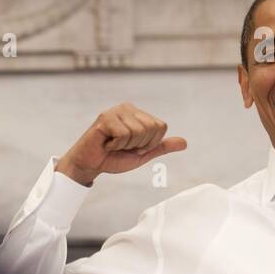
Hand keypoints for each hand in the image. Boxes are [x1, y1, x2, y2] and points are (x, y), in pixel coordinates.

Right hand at [55, 103, 186, 185]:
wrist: (90, 165)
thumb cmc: (113, 158)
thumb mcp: (142, 154)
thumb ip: (161, 147)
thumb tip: (185, 143)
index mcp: (138, 114)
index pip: (161, 127)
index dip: (150, 143)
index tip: (134, 147)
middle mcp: (128, 108)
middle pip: (151, 128)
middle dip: (138, 144)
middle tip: (122, 146)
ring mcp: (116, 111)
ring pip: (138, 131)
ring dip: (125, 146)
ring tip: (112, 144)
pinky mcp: (105, 118)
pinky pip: (124, 134)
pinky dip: (115, 145)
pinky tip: (105, 143)